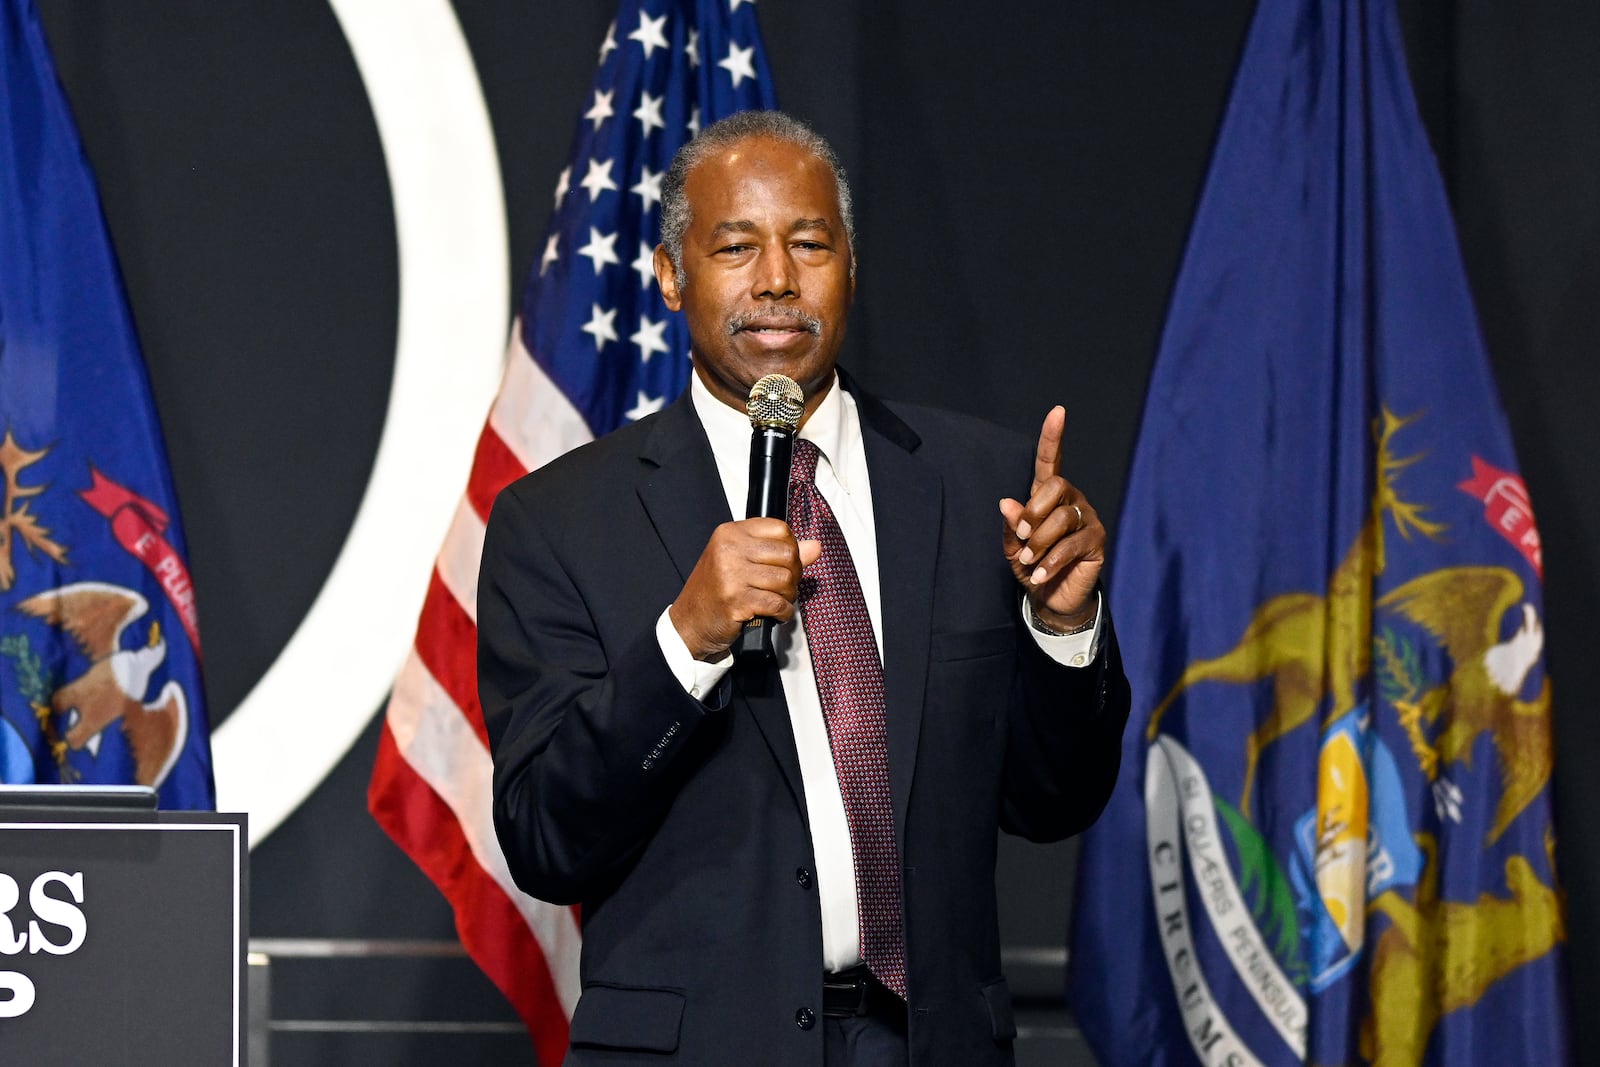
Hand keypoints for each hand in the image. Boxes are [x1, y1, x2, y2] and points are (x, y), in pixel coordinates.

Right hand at [669, 519, 821, 659]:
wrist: (690, 622)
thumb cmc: (715, 590)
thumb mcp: (742, 562)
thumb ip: (779, 552)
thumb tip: (815, 546)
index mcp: (730, 533)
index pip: (780, 529)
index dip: (791, 547)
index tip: (784, 562)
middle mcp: (729, 549)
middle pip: (788, 554)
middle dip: (794, 574)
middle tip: (784, 586)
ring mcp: (732, 575)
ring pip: (785, 580)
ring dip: (788, 595)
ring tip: (778, 600)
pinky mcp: (737, 601)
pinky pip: (777, 604)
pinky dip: (783, 612)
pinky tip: (776, 614)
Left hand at [999, 406, 1104, 629]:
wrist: (1052, 598)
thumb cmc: (1032, 566)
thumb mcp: (1014, 547)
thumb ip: (1012, 526)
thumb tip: (1007, 502)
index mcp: (1048, 496)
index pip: (1050, 461)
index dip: (1053, 437)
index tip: (1057, 412)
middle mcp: (1071, 500)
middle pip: (1056, 486)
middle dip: (1033, 512)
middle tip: (1023, 539)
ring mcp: (1087, 519)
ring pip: (1061, 518)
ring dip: (1039, 544)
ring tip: (1030, 562)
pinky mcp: (1097, 541)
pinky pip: (1072, 544)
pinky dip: (1051, 562)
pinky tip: (1040, 575)